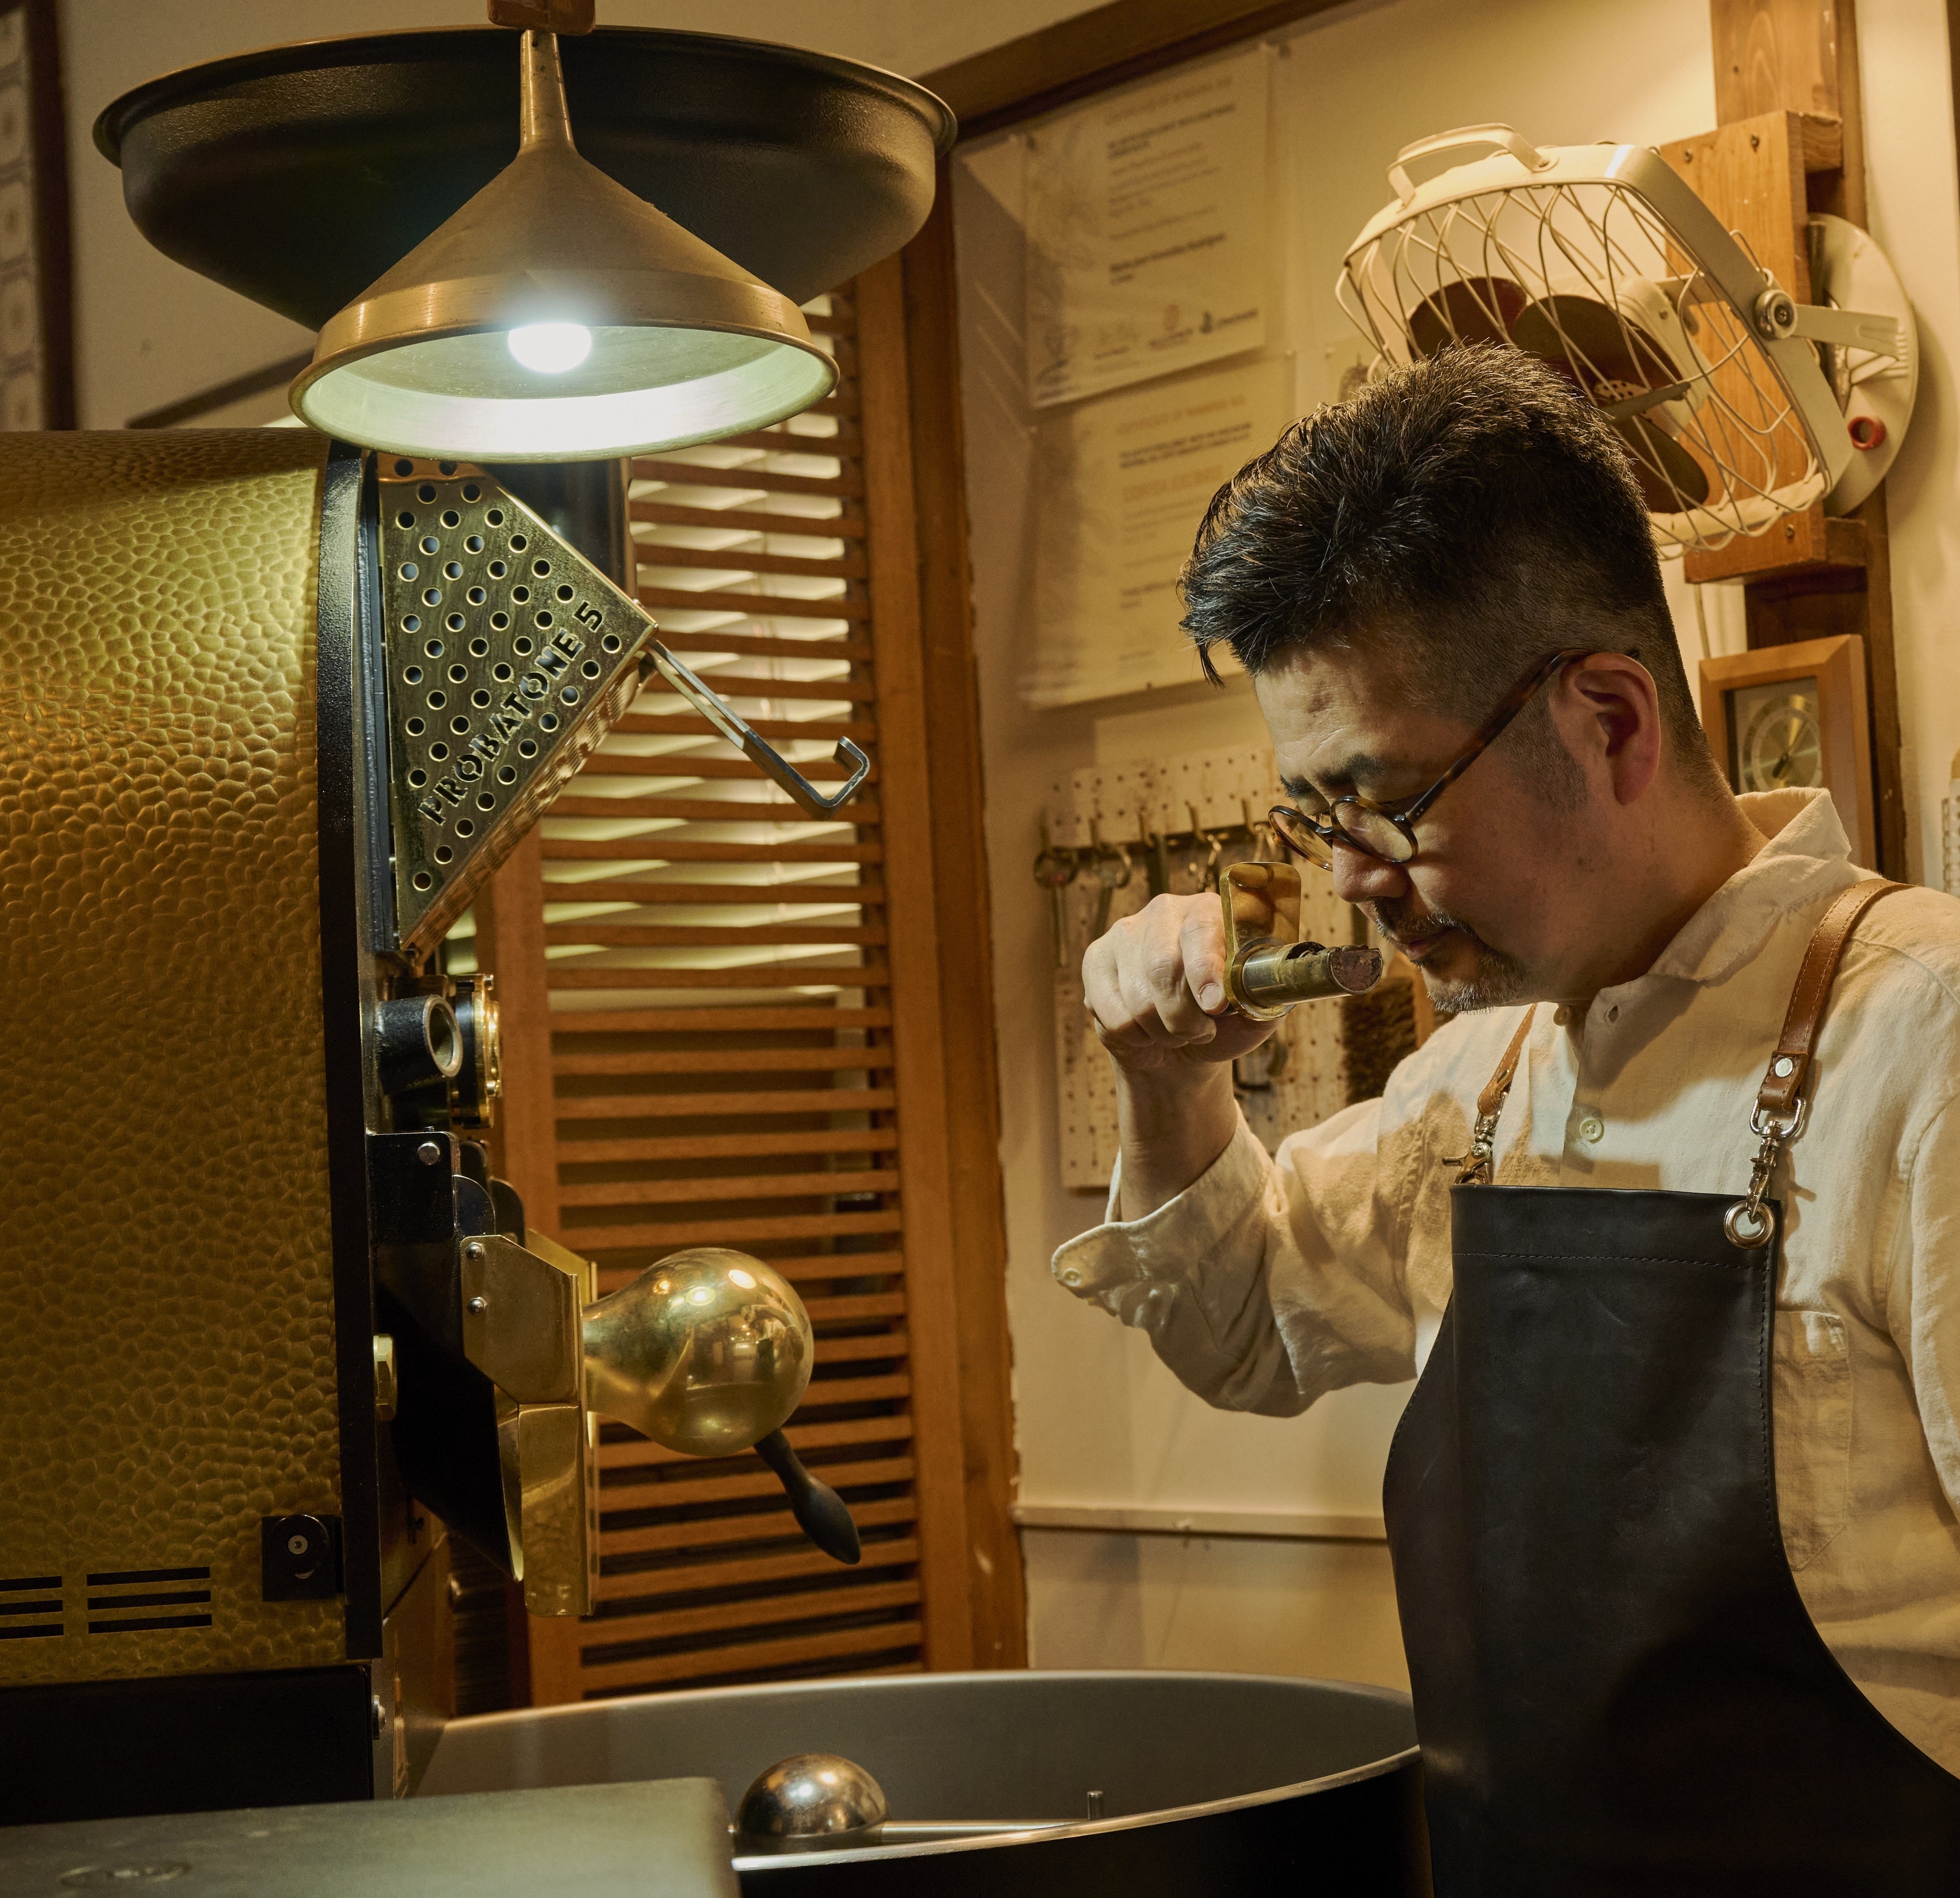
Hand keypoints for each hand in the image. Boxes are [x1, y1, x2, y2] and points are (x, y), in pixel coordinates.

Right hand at [1082, 892, 1279, 1071]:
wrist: (1183, 1048)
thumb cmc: (1226, 1023)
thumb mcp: (1258, 1010)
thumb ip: (1267, 994)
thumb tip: (1271, 983)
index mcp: (1211, 911)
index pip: (1202, 930)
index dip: (1206, 970)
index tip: (1216, 1006)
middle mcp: (1165, 911)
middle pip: (1163, 967)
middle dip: (1184, 1017)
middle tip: (1200, 1032)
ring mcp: (1125, 933)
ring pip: (1137, 999)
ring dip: (1162, 1032)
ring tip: (1174, 1032)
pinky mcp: (1095, 960)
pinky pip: (1112, 1015)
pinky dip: (1134, 1037)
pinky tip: (1146, 1030)